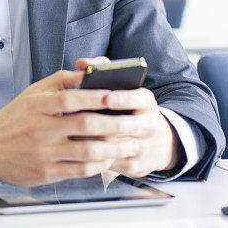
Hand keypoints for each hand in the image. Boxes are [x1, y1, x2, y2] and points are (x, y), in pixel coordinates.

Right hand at [0, 60, 141, 186]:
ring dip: (114, 148)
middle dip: (116, 125)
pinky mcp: (45, 172)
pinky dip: (99, 165)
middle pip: (85, 125)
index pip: (71, 98)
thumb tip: (91, 70)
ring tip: (131, 144)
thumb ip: (63, 81)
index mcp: (37, 105)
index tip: (118, 96)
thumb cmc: (17, 117)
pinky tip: (110, 159)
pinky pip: (79, 170)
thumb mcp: (34, 92)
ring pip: (87, 151)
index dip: (97, 97)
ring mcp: (42, 152)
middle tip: (136, 124)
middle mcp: (39, 128)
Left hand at [76, 56, 179, 175]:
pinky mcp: (136, 166)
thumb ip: (102, 70)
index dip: (123, 98)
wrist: (157, 142)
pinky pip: (114, 163)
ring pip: (117, 146)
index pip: (138, 98)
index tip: (108, 97)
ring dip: (94, 141)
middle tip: (78, 119)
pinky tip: (76, 153)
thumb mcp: (124, 88)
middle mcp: (149, 124)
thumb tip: (81, 62)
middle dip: (102, 122)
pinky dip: (95, 158)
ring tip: (71, 134)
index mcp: (146, 102)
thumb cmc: (128, 108)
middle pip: (127, 125)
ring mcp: (144, 147)